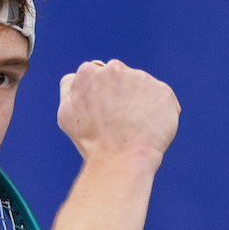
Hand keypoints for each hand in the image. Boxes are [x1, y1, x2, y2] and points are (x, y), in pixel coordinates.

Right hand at [57, 58, 179, 163]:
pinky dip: (158, 114)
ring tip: (133, 130)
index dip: (97, 95)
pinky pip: (162, 101)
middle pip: (118, 78)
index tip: (100, 113)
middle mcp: (114, 69)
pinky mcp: (162, 91)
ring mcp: (141, 78)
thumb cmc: (91, 143)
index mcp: (87, 73)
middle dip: (120, 94)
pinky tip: (149, 131)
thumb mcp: (66, 115)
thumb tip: (74, 78)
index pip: (94, 75)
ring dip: (139, 103)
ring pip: (141, 88)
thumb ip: (70, 90)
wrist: (121, 160)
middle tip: (117, 123)